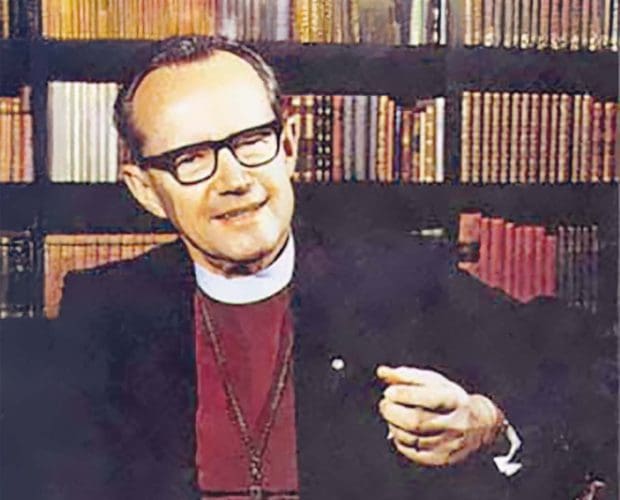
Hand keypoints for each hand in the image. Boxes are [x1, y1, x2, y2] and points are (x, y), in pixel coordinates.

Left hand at [376, 365, 504, 466]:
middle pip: (417, 422)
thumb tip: (382, 372)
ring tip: (392, 415)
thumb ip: (406, 376)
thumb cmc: (450, 399)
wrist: (479, 426)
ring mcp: (449, 444)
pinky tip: (399, 429)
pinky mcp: (441, 458)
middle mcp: (455, 424)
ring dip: (393, 425)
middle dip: (392, 412)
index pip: (429, 399)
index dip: (405, 395)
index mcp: (455, 400)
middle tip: (385, 404)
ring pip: (411, 438)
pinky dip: (399, 440)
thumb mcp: (434, 382)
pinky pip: (412, 452)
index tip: (389, 391)